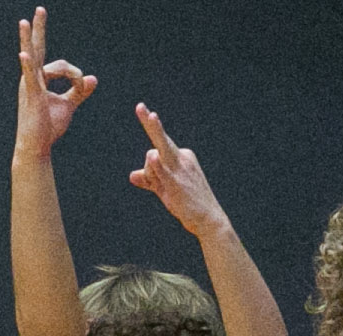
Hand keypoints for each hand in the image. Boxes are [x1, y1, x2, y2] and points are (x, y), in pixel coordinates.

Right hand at [13, 9, 96, 161]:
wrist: (36, 146)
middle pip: (37, 49)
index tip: (83, 87)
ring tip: (27, 21)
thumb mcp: (67, 106)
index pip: (62, 66)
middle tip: (41, 10)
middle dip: (39, 29)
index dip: (76, 76)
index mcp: (39, 79)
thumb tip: (93, 77)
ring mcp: (29, 86)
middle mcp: (31, 78)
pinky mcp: (31, 96)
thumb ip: (79, 91)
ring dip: (31, 40)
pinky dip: (28, 66)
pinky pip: (29, 78)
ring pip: (37, 59)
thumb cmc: (48, 127)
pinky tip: (24, 55)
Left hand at [129, 104, 227, 239]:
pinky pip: (163, 170)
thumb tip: (132, 176)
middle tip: (140, 106)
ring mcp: (180, 169)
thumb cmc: (189, 204)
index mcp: (183, 156)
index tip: (144, 110)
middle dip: (151, 123)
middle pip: (160, 141)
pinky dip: (157, 165)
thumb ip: (150, 180)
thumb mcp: (167, 189)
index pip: (158, 149)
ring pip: (154, 157)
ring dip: (151, 174)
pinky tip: (154, 157)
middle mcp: (183, 158)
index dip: (151, 143)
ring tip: (170, 192)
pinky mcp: (177, 182)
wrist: (209, 221)